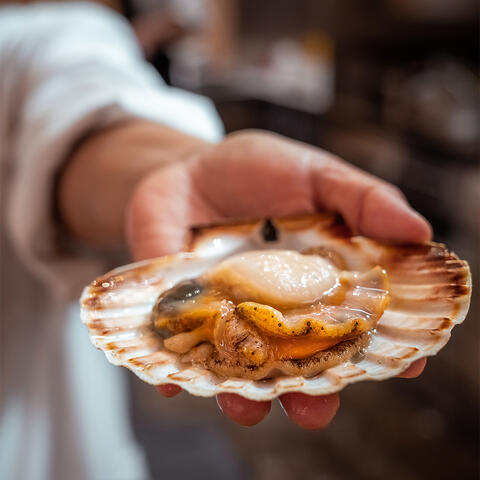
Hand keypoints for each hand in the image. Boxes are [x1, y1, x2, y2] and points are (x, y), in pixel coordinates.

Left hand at [125, 130, 430, 428]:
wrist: (182, 170)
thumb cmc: (254, 171)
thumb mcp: (313, 174)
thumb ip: (362, 200)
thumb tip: (419, 232)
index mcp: (316, 283)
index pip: (354, 324)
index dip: (380, 346)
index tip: (406, 364)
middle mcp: (276, 312)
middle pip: (298, 363)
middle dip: (308, 392)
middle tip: (313, 409)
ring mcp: (227, 318)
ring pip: (241, 369)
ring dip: (243, 394)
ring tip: (245, 404)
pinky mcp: (182, 316)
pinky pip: (178, 353)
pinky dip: (177, 373)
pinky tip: (176, 384)